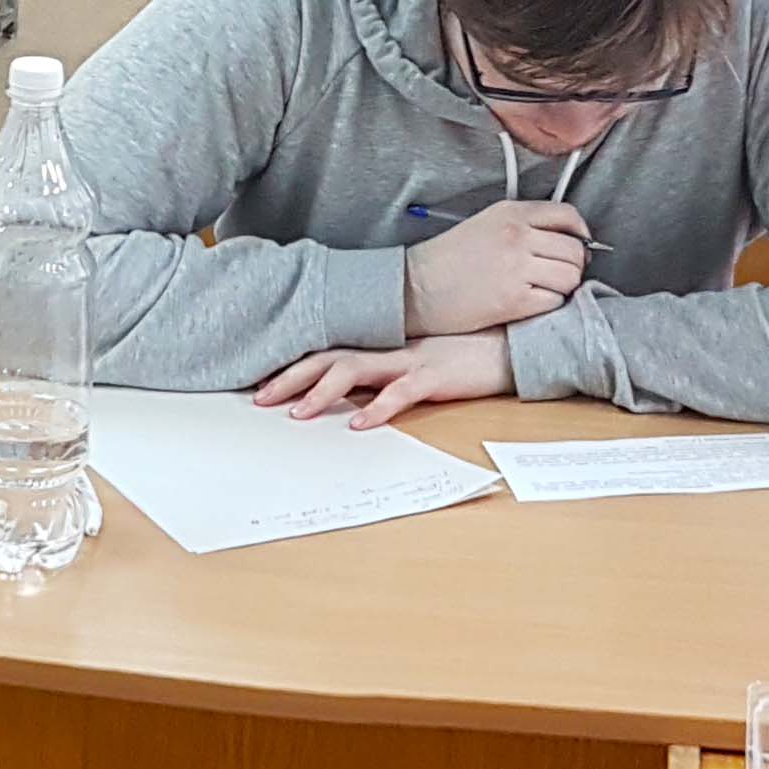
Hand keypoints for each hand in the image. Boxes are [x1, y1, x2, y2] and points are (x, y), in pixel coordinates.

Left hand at [254, 332, 512, 429]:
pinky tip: (359, 425)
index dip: (292, 366)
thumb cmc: (461, 355)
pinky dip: (378, 408)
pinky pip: (401, 392)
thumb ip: (381, 375)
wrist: (510, 342)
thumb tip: (347, 398)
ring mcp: (410, 360)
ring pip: (355, 370)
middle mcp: (388, 349)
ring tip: (296, 414)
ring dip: (322, 393)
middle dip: (290, 378)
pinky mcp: (435, 376)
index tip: (260, 383)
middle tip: (258, 399)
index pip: (326, 353)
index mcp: (380, 346)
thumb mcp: (413, 364)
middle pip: (328, 358)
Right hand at [403, 199, 592, 335]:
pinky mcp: (515, 300)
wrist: (416, 287)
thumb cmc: (448, 259)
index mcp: (511, 213)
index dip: (580, 234)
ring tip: (543, 290)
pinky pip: (555, 301)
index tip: (578, 246)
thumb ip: (524, 224)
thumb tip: (568, 240)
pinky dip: (549, 305)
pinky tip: (531, 303)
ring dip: (563, 287)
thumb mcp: (486, 223)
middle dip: (574, 265)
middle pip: (574, 250)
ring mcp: (517, 268)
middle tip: (559, 275)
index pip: (568, 216)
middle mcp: (518, 236)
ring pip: (570, 277)